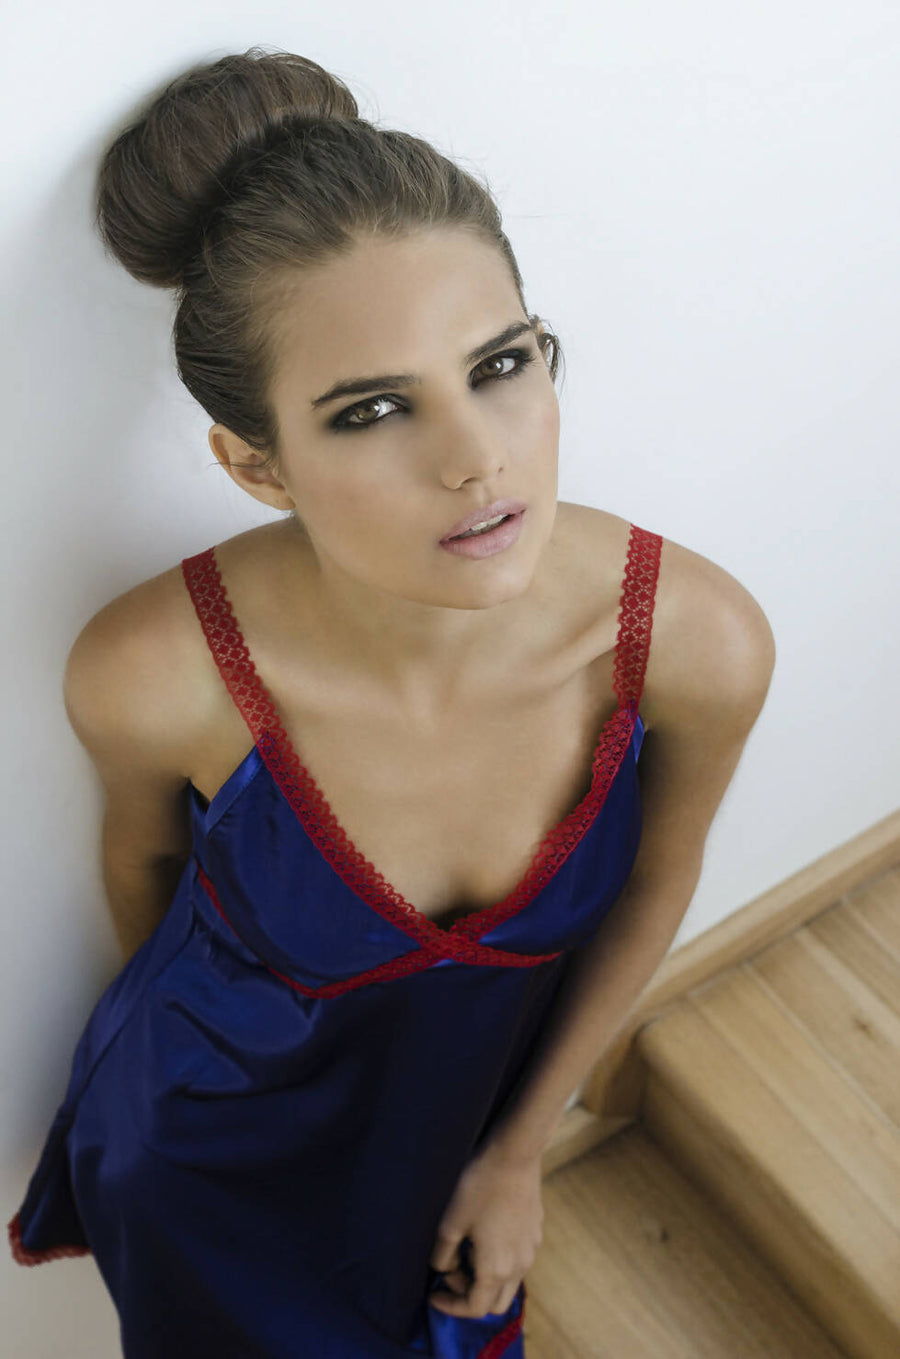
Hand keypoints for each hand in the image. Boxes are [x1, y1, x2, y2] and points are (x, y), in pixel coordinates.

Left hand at [428, 1142, 543, 1318]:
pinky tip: (485, 1235)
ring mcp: (531, 1250)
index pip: (474, 1308)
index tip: (433, 1294)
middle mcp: (519, 1266)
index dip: (450, 1307)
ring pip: (509, 1283)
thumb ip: (442, 1255)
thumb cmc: (479, 1187)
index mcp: (496, 1269)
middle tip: (451, 1271)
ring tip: (465, 1251)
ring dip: (485, 1280)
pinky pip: (517, 1262)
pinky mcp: (535, 1232)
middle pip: (495, 1304)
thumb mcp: (450, 1222)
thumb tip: (444, 1268)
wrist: (515, 1154)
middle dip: (470, 1296)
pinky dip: (499, 1263)